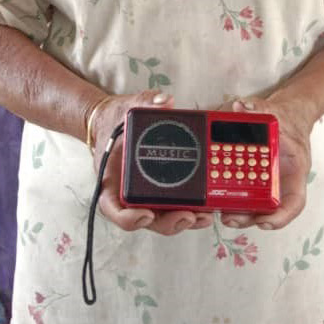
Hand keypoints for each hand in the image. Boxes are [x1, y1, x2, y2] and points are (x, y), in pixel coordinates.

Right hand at [88, 90, 207, 235]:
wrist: (117, 123)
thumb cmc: (116, 121)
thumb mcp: (126, 108)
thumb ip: (143, 102)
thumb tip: (165, 101)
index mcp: (112, 181)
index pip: (115, 209)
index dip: (129, 218)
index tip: (146, 215)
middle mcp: (129, 194)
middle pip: (147, 219)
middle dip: (169, 222)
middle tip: (189, 217)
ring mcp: (148, 195)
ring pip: (165, 217)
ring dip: (185, 220)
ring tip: (205, 217)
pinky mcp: (165, 191)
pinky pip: (178, 205)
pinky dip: (193, 209)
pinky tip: (211, 208)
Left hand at [217, 94, 316, 230]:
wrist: (286, 116)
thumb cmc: (286, 119)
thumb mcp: (276, 110)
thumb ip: (259, 108)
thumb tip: (239, 106)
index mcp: (293, 170)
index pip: (294, 201)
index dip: (282, 216)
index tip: (265, 222)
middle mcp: (280, 182)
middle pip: (268, 210)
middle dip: (248, 218)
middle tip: (230, 218)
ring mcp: (264, 184)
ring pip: (252, 207)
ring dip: (236, 214)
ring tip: (219, 214)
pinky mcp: (249, 181)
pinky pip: (240, 195)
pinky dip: (228, 200)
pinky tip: (213, 200)